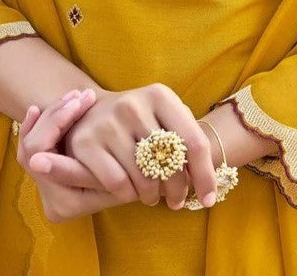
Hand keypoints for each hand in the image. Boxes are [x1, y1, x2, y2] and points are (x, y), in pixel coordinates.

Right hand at [24, 83, 219, 212]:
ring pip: (144, 178)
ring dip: (152, 196)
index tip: (209, 199)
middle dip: (178, 190)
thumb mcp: (165, 117)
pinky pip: (118, 184)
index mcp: (159, 95)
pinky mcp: (87, 143)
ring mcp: (108, 123)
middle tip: (177, 201)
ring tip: (152, 195)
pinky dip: (129, 195)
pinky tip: (132, 192)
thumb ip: (187, 140)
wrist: (90, 112)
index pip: (194, 142)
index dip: (205, 175)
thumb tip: (208, 185)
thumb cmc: (139, 121)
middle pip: (170, 163)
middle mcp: (133, 105)